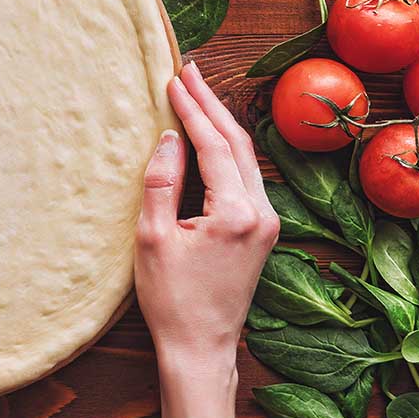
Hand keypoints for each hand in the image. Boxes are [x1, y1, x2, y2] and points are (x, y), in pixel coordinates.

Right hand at [135, 62, 278, 417]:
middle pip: (238, 143)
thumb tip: (169, 137)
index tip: (173, 78)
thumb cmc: (171, 299)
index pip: (214, 145)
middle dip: (211, 104)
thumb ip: (160, 182)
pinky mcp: (262, 231)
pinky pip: (247, 176)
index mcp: (235, 213)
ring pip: (246, 157)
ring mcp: (267, 223)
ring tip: (197, 92)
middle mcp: (261, 213)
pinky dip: (227, 148)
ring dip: (221, 123)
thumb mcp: (152, 237)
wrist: (200, 346)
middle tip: (188, 71)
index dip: (192, 108)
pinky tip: (211, 135)